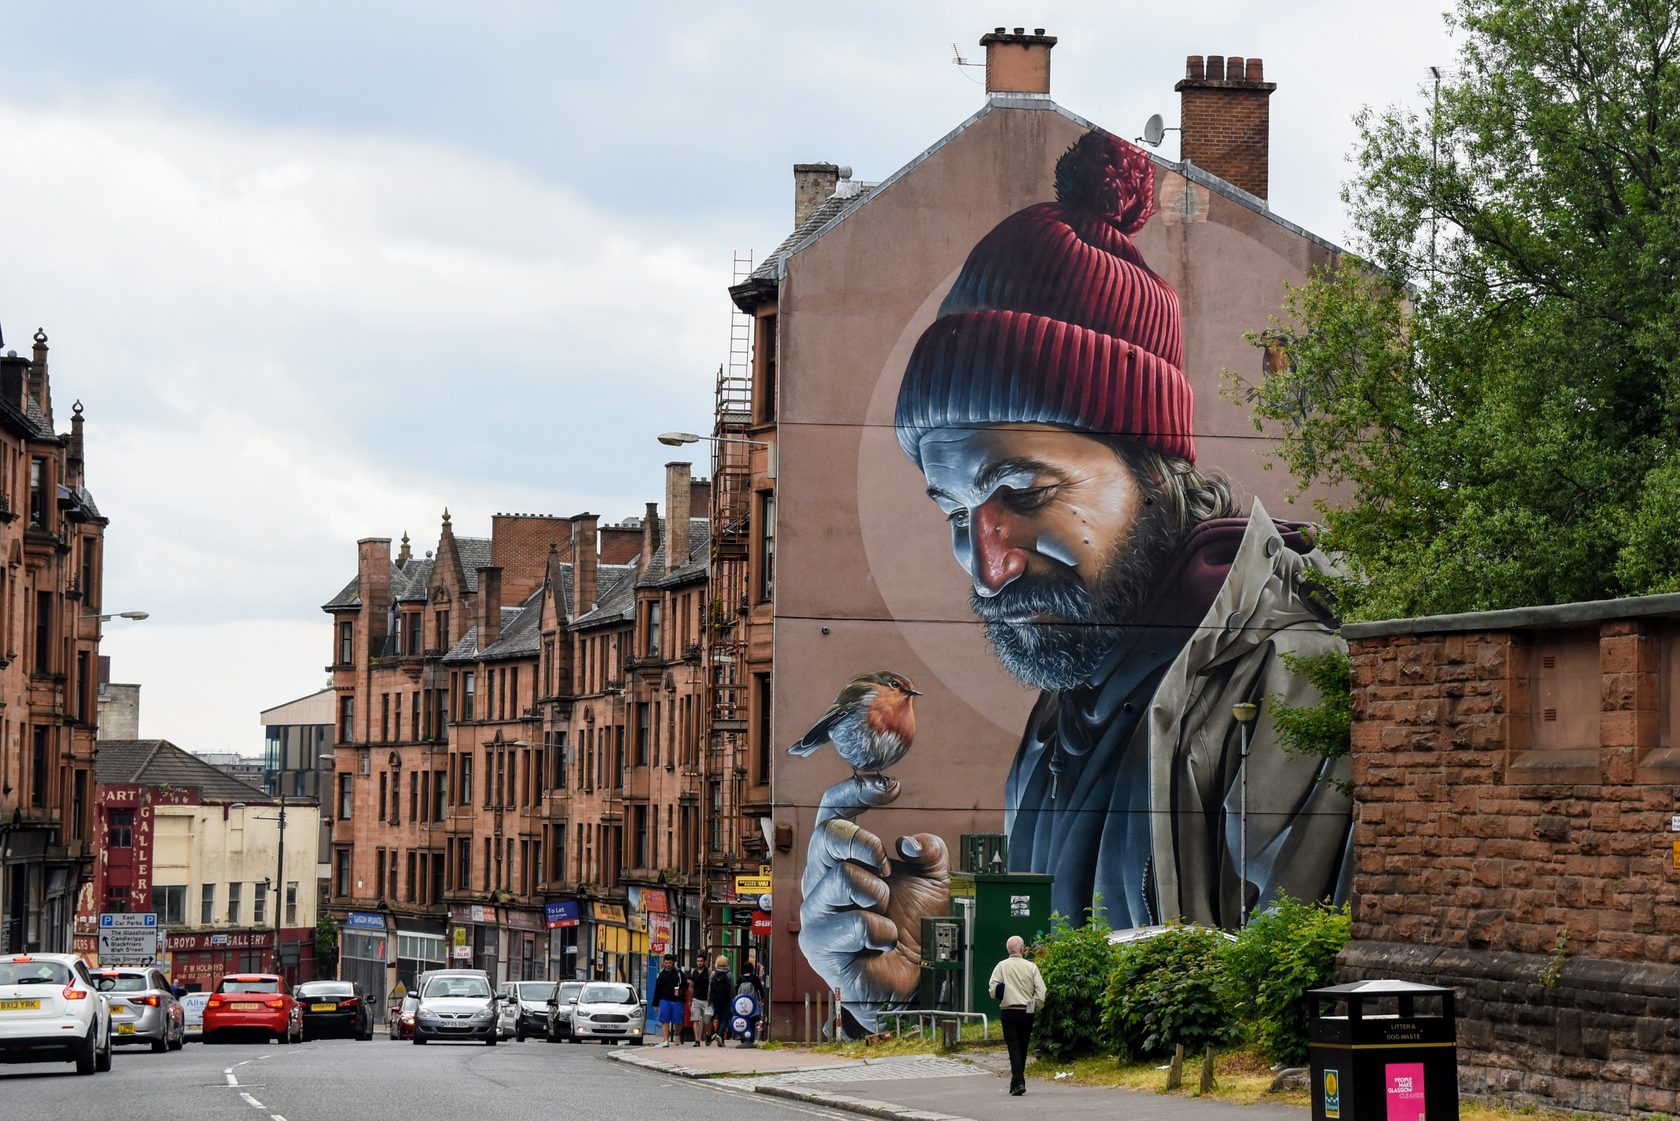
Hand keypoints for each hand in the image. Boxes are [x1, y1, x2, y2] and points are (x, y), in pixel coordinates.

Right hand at [798, 775, 950, 1033]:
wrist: (919, 981)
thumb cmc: (918, 928)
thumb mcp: (933, 880)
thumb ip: (928, 851)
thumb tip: (908, 842)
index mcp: (840, 860)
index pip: (833, 812)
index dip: (855, 792)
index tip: (891, 787)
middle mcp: (820, 882)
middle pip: (827, 837)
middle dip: (865, 846)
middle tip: (885, 867)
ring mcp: (817, 914)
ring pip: (840, 878)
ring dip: (876, 894)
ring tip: (885, 913)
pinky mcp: (821, 947)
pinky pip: (855, 924)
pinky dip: (881, 932)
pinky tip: (882, 943)